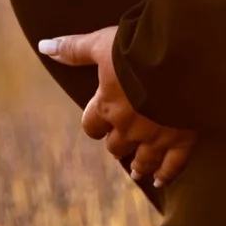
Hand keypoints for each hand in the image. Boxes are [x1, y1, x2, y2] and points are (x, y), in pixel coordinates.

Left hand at [38, 26, 198, 185]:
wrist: (177, 56)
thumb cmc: (136, 46)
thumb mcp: (101, 43)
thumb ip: (74, 49)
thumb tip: (44, 46)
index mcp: (107, 106)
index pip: (92, 126)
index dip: (95, 125)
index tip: (100, 124)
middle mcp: (128, 127)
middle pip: (116, 146)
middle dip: (117, 143)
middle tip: (121, 144)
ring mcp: (155, 137)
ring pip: (142, 160)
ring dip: (138, 165)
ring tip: (136, 171)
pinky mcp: (181, 139)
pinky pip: (172, 165)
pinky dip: (166, 174)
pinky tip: (160, 181)